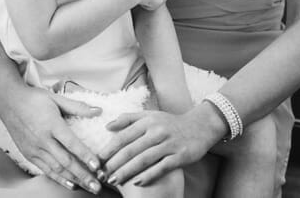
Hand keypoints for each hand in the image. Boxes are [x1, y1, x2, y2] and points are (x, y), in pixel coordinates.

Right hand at [0, 84, 104, 193]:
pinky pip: (46, 170)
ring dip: (74, 180)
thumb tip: (98, 110)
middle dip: (83, 175)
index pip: (71, 143)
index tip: (97, 165)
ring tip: (89, 187)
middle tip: (97, 186)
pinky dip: (59, 178)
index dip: (85, 155)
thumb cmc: (33, 99)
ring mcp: (34, 149)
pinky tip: (71, 184)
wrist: (8, 102)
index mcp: (51, 124)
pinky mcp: (29, 154)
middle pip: (65, 161)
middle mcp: (42, 139)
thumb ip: (78, 107)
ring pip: (57, 169)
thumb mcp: (56, 98)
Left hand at [99, 106, 223, 186]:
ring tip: (114, 181)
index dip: (109, 149)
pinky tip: (137, 183)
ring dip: (127, 171)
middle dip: (114, 164)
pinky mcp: (180, 155)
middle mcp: (157, 131)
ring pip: (144, 159)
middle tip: (102, 175)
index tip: (97, 160)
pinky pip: (162, 167)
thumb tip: (107, 126)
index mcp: (148, 121)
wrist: (201, 126)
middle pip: (131, 149)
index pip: (123, 136)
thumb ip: (128, 118)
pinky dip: (149, 175)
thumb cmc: (171, 122)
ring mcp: (169, 144)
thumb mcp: (150, 115)